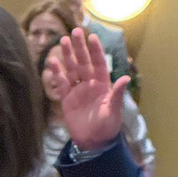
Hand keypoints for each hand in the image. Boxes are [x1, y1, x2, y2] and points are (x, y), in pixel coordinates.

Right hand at [46, 29, 129, 150]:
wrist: (93, 142)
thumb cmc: (107, 127)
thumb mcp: (114, 111)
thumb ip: (117, 94)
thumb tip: (125, 78)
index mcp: (103, 84)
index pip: (99, 63)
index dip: (95, 51)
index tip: (91, 37)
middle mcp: (90, 84)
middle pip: (84, 62)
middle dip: (79, 48)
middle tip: (73, 33)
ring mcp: (78, 91)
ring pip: (72, 69)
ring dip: (67, 56)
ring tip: (61, 41)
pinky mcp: (67, 99)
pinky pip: (61, 84)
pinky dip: (57, 73)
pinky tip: (52, 62)